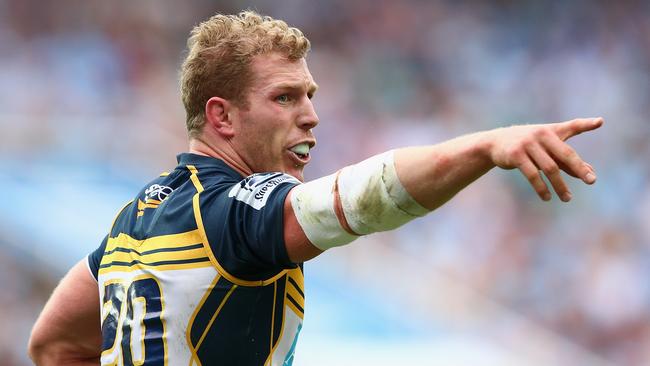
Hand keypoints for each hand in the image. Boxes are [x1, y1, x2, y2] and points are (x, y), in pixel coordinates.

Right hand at [488, 117, 603, 201]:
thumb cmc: (527, 145)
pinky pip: (532, 175)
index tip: (600, 122)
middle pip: (565, 154)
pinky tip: (547, 198)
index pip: (572, 126)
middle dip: (579, 169)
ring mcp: (528, 144)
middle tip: (592, 181)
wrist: (495, 143)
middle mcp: (541, 135)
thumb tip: (590, 173)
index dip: (586, 124)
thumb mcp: (546, 149)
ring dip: (559, 185)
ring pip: (549, 168)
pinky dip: (541, 188)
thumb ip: (566, 159)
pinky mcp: (515, 155)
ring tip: (567, 198)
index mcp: (551, 131)